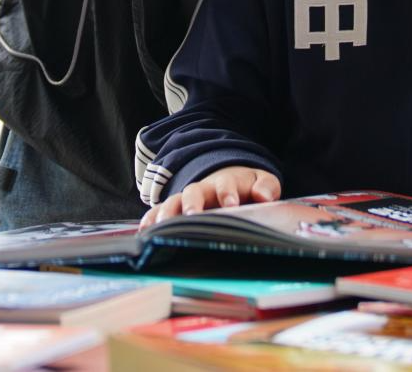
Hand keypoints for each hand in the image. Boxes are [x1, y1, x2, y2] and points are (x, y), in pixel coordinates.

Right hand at [139, 167, 280, 227]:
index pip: (226, 184)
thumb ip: (266, 187)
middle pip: (194, 191)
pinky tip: (145, 231)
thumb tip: (264, 196)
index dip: (228, 193)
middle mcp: (204, 189)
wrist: (230, 181)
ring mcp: (188, 198)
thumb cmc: (247, 186)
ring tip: (163, 227)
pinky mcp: (177, 208)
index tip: (231, 204)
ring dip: (168, 213)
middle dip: (193, 203)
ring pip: (174, 202)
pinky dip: (151, 219)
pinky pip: (160, 211)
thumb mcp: (262, 182)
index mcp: (227, 182)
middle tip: (193, 216)